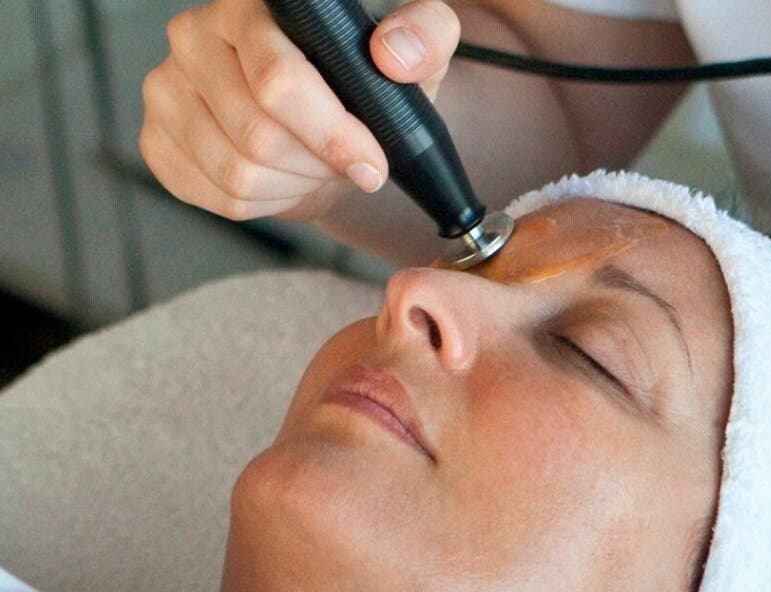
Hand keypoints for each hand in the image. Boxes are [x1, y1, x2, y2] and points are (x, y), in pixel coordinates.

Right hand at [140, 0, 460, 220]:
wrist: (326, 127)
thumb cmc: (365, 85)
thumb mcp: (415, 57)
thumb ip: (424, 37)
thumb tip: (393, 55)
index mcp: (252, 8)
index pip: (278, 80)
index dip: (333, 133)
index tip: (373, 164)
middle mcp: (194, 37)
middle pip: (257, 134)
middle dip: (317, 165)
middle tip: (347, 166)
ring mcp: (166, 89)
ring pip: (236, 173)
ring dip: (294, 185)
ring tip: (316, 169)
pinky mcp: (157, 141)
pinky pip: (216, 196)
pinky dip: (264, 204)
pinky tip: (283, 180)